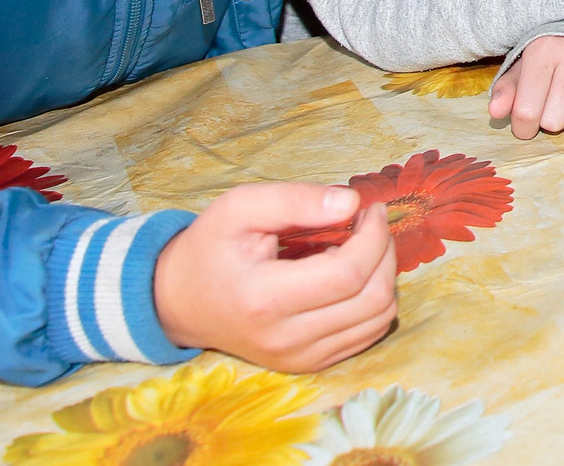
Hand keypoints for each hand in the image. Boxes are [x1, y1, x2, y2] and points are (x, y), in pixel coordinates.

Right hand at [153, 183, 396, 370]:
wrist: (178, 302)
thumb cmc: (210, 248)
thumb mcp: (239, 207)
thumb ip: (295, 199)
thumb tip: (351, 203)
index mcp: (264, 299)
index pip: (348, 274)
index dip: (374, 236)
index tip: (370, 209)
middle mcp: (284, 339)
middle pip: (372, 298)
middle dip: (385, 252)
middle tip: (370, 224)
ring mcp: (298, 358)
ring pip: (377, 320)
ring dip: (384, 276)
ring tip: (360, 248)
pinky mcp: (307, 364)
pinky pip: (367, 335)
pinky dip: (374, 300)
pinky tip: (351, 276)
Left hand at [488, 35, 563, 137]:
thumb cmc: (549, 47)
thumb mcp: (522, 62)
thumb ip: (506, 88)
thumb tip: (495, 112)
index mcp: (541, 51)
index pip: (526, 111)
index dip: (521, 127)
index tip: (523, 124)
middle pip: (553, 121)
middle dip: (546, 121)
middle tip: (546, 104)